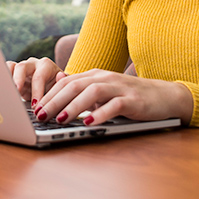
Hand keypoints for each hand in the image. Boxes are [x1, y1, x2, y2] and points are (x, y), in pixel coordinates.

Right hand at [5, 57, 66, 106]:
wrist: (50, 89)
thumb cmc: (57, 89)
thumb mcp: (62, 87)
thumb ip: (62, 83)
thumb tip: (60, 76)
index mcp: (46, 65)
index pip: (39, 76)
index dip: (36, 91)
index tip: (35, 106)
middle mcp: (32, 64)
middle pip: (22, 67)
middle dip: (18, 81)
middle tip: (16, 94)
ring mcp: (21, 67)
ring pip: (10, 67)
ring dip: (7, 79)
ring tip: (5, 91)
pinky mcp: (12, 73)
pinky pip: (4, 72)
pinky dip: (2, 80)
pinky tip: (2, 91)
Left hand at [33, 69, 192, 125]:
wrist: (164, 96)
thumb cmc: (130, 96)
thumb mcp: (104, 90)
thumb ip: (83, 87)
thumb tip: (58, 82)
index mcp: (96, 75)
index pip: (67, 82)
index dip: (50, 94)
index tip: (35, 109)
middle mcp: (106, 78)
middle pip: (75, 86)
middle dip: (55, 101)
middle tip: (41, 115)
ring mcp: (120, 88)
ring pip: (92, 93)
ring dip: (74, 106)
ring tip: (60, 119)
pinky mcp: (133, 100)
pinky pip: (115, 105)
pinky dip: (101, 113)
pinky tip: (90, 123)